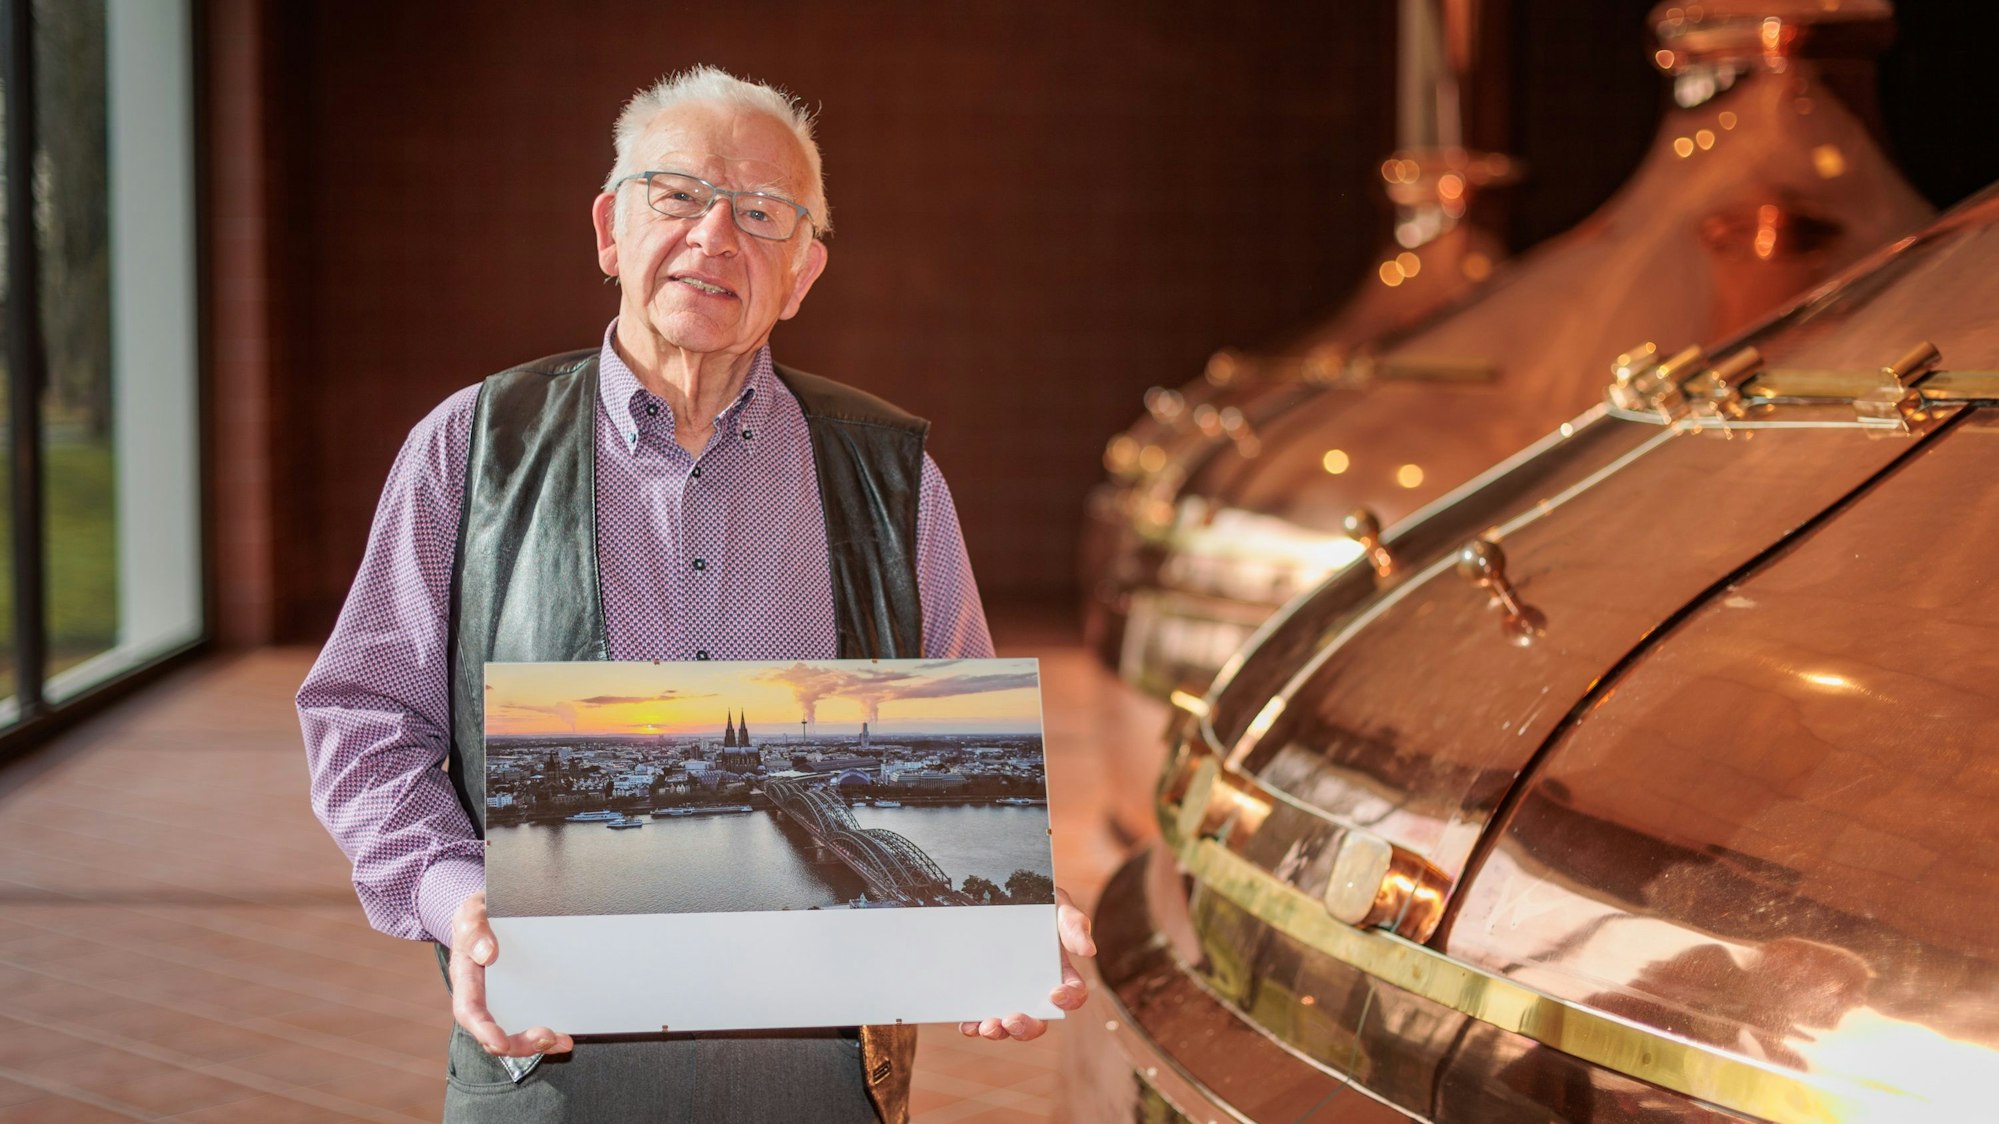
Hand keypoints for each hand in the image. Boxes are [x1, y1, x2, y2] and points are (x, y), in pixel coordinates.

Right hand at [449, 891, 575, 1056]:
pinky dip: (549, 1033)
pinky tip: (567, 1037)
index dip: (484, 1030)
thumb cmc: (478, 915)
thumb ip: (475, 929)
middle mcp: (482, 996)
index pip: (469, 1011)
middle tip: (547, 1038)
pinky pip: (531, 1021)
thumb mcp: (471, 913)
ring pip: (514, 1033)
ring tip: (563, 1042)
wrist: (491, 911)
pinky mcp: (522, 998)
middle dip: (519, 1043)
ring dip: (537, 1044)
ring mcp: (502, 1001)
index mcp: (465, 979)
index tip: (500, 1043)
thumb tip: (487, 953)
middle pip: (494, 1032)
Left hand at [959, 885, 1096, 1041]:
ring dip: (999, 1032)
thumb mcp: (1057, 904)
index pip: (1073, 994)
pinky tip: (968, 1025)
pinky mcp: (984, 994)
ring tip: (987, 1027)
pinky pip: (980, 1017)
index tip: (1054, 994)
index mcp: (1060, 973)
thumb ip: (1074, 923)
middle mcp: (1035, 990)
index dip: (1068, 999)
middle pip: (1039, 1020)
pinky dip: (974, 1025)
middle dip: (1027, 1027)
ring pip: (1009, 1025)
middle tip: (1012, 1019)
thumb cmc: (1037, 900)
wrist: (999, 890)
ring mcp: (1009, 994)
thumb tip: (1089, 951)